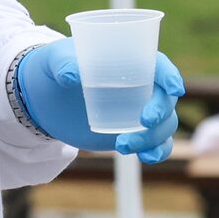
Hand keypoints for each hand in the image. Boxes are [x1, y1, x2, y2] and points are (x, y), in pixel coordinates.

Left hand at [14, 43, 184, 161]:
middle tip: (144, 120)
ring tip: (122, 146)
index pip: (159, 65)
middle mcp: (141, 85)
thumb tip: (70, 74)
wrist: (44, 98)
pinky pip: (156, 143)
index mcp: (130, 60)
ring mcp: (138, 110)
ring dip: (153, 137)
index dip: (170, 75)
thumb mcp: (54, 60)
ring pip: (164, 125)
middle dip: (161, 111)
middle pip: (166, 98)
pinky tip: (146, 158)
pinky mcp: (132, 132)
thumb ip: (63, 63)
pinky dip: (157, 151)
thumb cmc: (55, 67)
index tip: (174, 89)